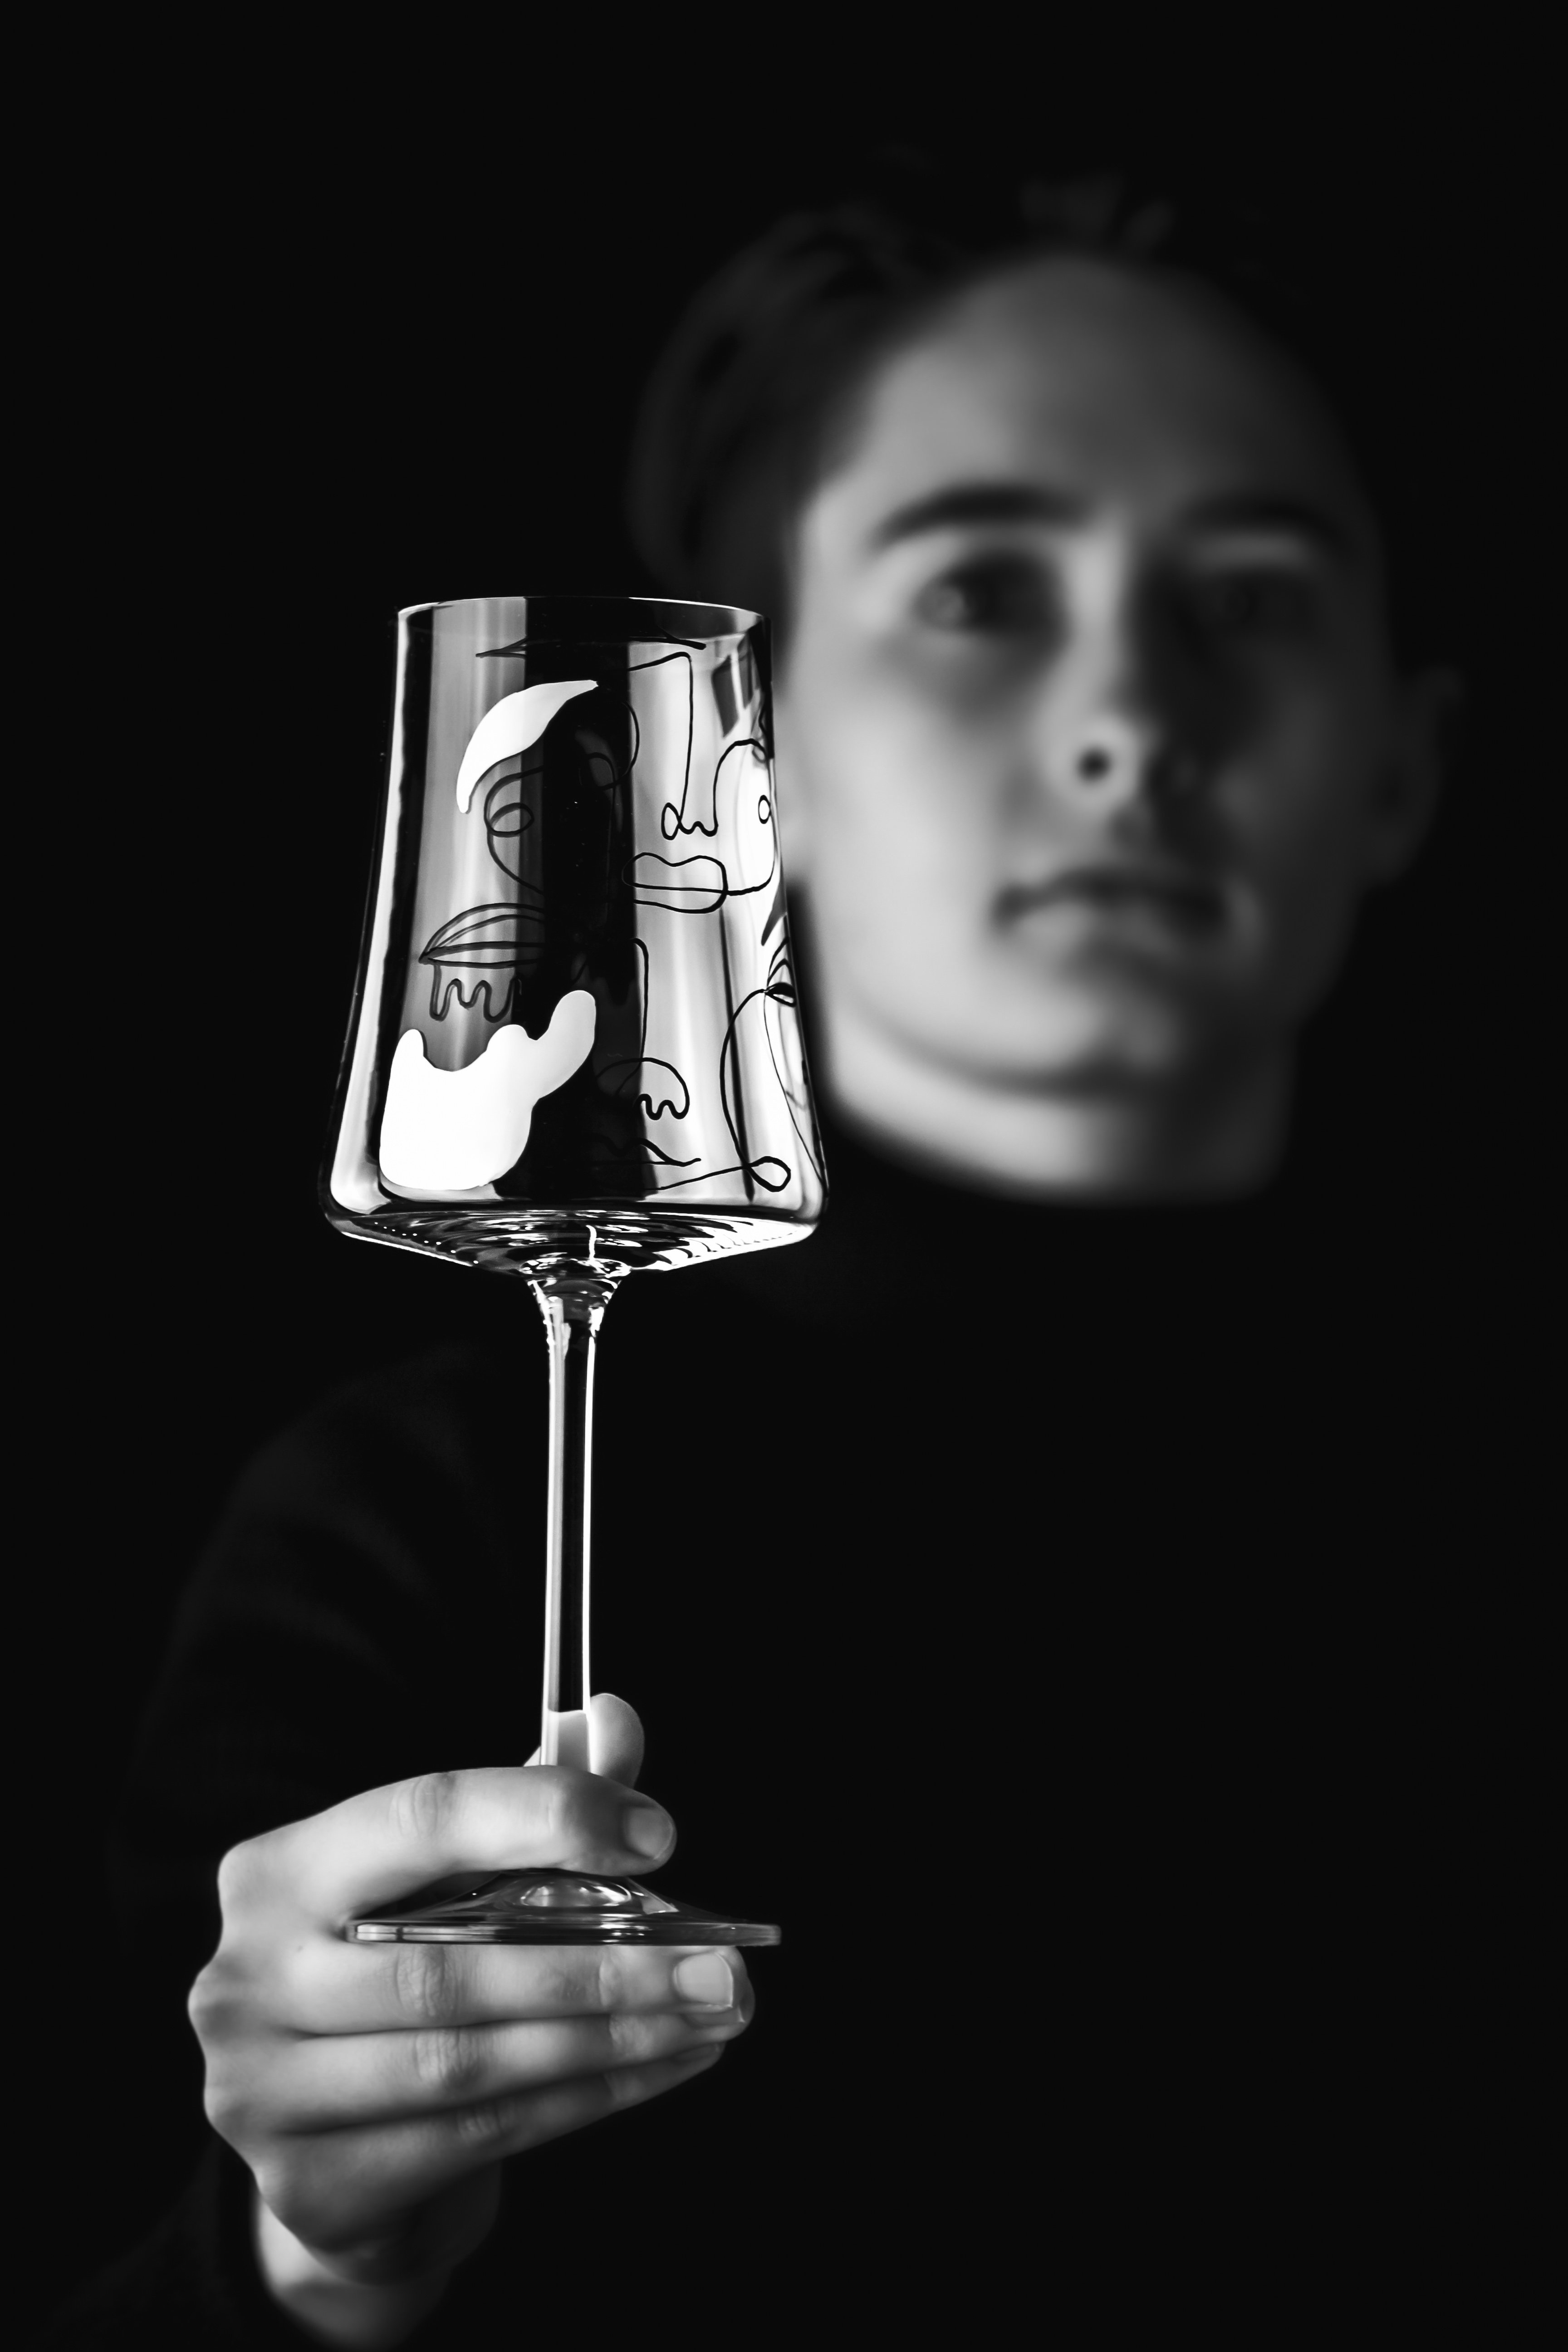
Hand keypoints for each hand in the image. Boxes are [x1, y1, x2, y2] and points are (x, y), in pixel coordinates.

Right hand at [190, 1695, 750, 2313]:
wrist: (337, 2151)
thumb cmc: (407, 1972)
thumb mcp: (454, 1878)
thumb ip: (534, 1796)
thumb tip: (615, 1717)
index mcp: (281, 1869)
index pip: (420, 1816)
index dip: (541, 1816)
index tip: (656, 1837)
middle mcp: (247, 1976)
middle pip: (451, 1964)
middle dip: (606, 1966)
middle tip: (720, 1964)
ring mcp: (261, 2090)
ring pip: (469, 2062)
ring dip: (611, 2039)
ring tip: (711, 2016)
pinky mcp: (308, 2185)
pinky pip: (474, 2137)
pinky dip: (583, 2101)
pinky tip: (659, 2069)